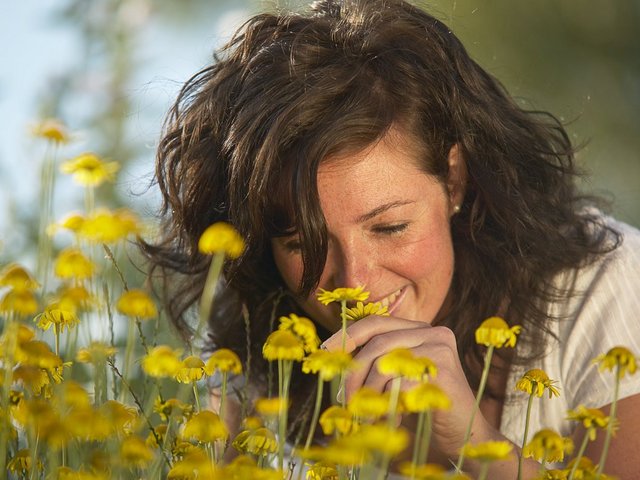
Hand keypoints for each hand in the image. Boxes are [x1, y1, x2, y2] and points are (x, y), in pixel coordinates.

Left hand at [321, 315, 493, 459]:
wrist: (464, 436)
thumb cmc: (423, 408)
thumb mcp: (395, 378)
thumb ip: (374, 361)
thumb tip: (336, 354)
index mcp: (420, 329)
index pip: (377, 322)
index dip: (349, 334)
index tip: (326, 351)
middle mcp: (433, 332)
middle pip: (377, 343)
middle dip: (354, 373)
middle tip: (345, 401)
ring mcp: (440, 349)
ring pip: (384, 363)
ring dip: (368, 394)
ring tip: (365, 416)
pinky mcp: (444, 371)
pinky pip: (399, 383)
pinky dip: (387, 404)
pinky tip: (391, 419)